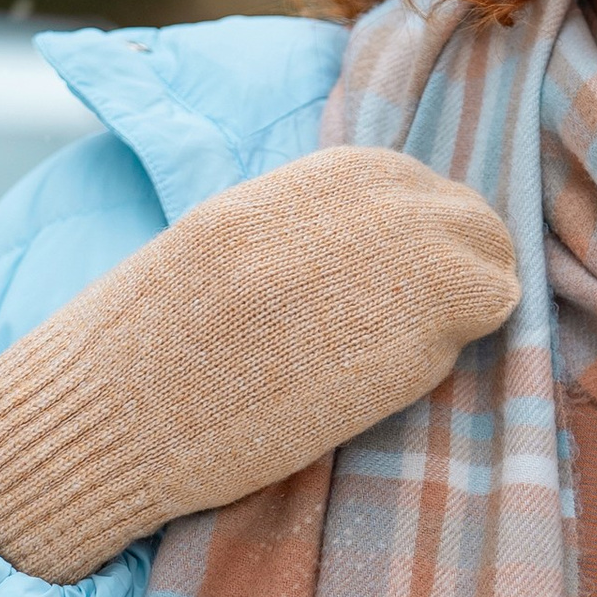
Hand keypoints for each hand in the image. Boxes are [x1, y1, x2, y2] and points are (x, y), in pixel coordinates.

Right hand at [0, 146, 518, 582]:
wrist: (110, 416)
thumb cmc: (144, 351)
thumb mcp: (219, 247)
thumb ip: (297, 230)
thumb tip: (366, 240)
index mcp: (297, 184)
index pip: (405, 179)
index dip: (416, 228)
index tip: (406, 270)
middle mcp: (351, 211)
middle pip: (461, 214)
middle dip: (461, 257)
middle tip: (438, 310)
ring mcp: (386, 268)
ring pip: (487, 258)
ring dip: (472, 296)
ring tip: (429, 340)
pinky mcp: (407, 337)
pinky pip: (479, 314)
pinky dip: (464, 339)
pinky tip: (413, 369)